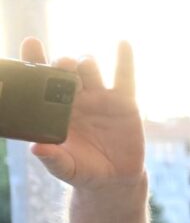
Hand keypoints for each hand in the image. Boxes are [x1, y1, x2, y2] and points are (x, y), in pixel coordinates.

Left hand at [25, 39, 142, 196]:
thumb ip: (51, 158)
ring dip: (85, 63)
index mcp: (55, 108)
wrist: (115, 179)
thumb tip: (36, 148)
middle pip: (66, 70)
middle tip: (63, 66)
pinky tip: (123, 43)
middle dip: (63, 64)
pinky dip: (125, 59)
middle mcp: (76, 97)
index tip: (31, 44)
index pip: (41, 79)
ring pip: (91, 69)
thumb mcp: (65, 168)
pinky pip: (125, 77)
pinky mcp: (125, 102)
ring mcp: (100, 97)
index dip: (35, 60)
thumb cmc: (83, 171)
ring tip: (84, 67)